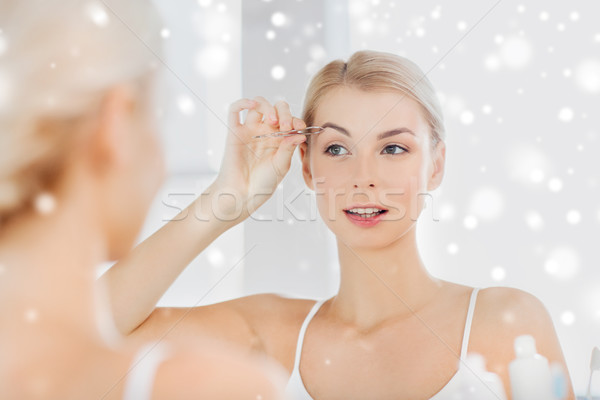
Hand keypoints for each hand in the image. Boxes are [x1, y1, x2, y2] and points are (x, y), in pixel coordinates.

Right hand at [209, 97, 306, 221]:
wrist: (242, 194)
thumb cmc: (262, 184)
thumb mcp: (281, 166)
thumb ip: (288, 149)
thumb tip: (299, 135)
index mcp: (279, 139)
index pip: (290, 120)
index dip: (296, 120)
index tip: (299, 128)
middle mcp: (265, 132)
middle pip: (276, 108)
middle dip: (284, 112)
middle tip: (285, 126)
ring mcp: (250, 130)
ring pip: (259, 105)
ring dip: (268, 107)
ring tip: (273, 121)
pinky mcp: (234, 131)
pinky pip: (235, 110)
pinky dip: (243, 102)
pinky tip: (252, 105)